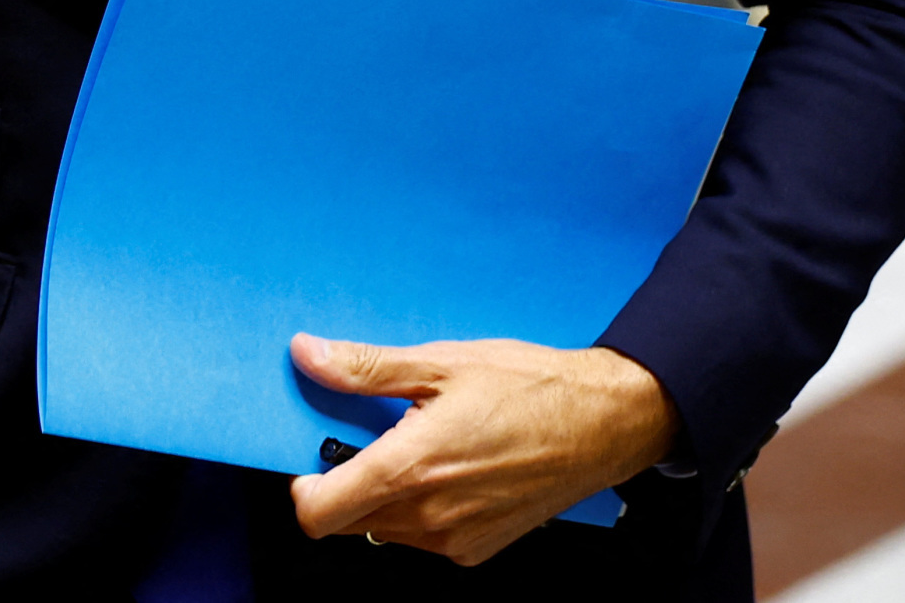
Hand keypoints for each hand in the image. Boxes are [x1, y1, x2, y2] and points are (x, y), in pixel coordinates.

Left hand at [285, 333, 680, 565]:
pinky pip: (424, 538)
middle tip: (373, 437)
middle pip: (348, 521)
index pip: (318, 512)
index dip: (303, 487)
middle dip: (346, 484)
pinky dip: (421, 509)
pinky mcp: (478, 549)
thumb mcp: (440, 362)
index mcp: (410, 468)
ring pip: (385, 530)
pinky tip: (451, 468)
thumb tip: (308, 355)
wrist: (601, 422)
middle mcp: (429, 516)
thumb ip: (365, 368)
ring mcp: (455, 539)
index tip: (312, 458)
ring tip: (421, 445)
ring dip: (385, 496)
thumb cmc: (529, 386)